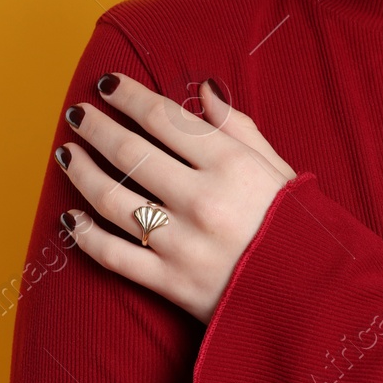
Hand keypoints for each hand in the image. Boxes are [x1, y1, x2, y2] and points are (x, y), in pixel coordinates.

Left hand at [54, 73, 295, 323]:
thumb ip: (238, 128)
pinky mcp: (171, 283)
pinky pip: (115, 255)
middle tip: (77, 114)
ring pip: (113, 200)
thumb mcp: (278, 168)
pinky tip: (70, 218)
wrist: (314, 297)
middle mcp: (203, 200)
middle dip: (97, 127)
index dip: (130, 97)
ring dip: (83, 173)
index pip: (165, 119)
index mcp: (231, 165)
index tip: (107, 84)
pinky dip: (86, 236)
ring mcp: (183, 244)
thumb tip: (205, 90)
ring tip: (67, 154)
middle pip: (131, 153)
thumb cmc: (298, 225)